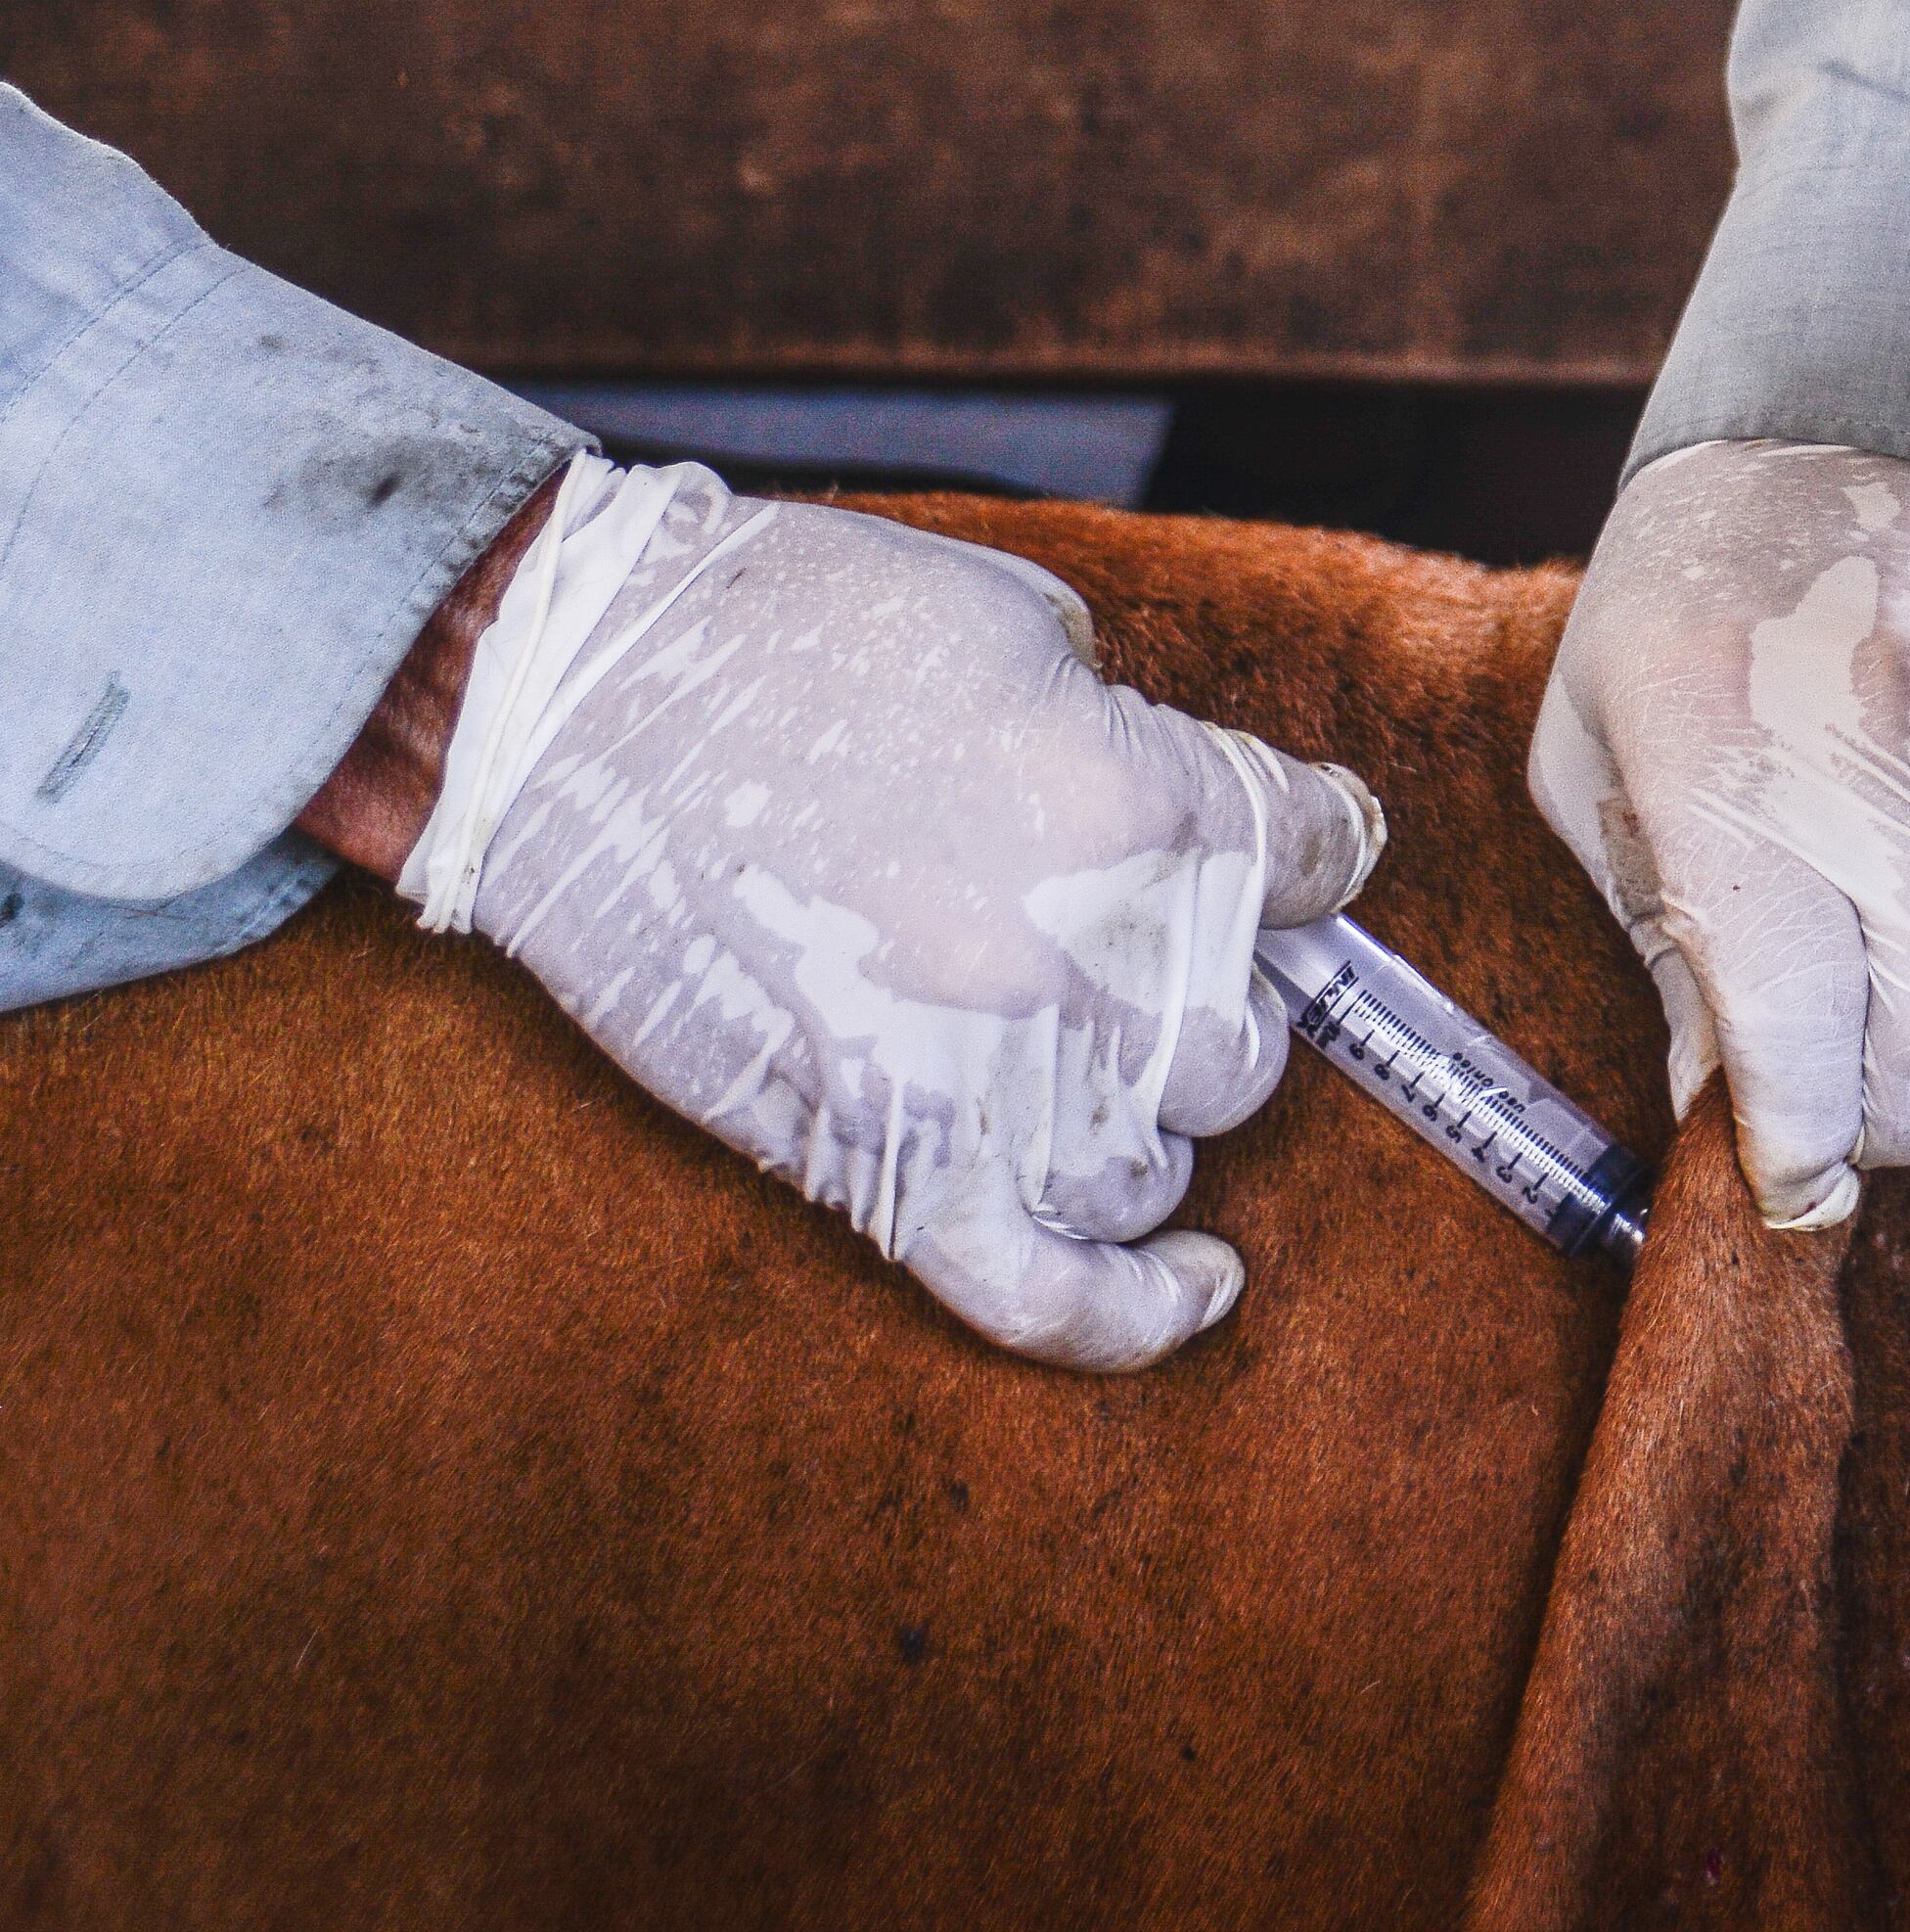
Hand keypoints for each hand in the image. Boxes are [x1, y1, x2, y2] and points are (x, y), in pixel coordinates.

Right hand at [319, 461, 1381, 1368]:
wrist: (562, 703)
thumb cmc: (778, 628)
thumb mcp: (1018, 617)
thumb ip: (1130, 721)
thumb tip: (1174, 799)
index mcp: (1143, 795)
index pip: (1324, 856)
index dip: (1306, 847)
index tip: (1283, 847)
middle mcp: (1090, 953)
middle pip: (1246, 1035)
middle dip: (1203, 993)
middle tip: (1124, 945)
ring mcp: (986, 1074)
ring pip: (1160, 1159)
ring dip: (1140, 1116)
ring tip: (1075, 1053)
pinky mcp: (879, 1166)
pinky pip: (1045, 1296)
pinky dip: (1133, 1314)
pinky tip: (1200, 1291)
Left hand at [1527, 441, 1909, 1230]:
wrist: (1851, 424)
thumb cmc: (1688, 610)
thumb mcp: (1598, 758)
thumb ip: (1657, 934)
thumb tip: (1720, 1105)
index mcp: (1725, 759)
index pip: (1792, 1022)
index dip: (1794, 1138)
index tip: (1783, 1175)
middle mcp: (1884, 753)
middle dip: (1885, 1117)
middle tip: (1844, 1113)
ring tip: (1904, 1010)